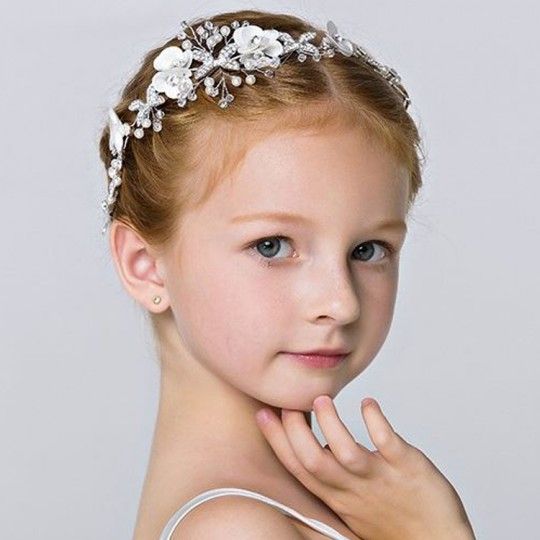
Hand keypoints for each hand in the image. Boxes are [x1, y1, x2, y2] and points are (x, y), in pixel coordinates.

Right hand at [255, 396, 475, 539]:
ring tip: (321, 400)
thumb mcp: (352, 507)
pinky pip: (389, 445)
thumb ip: (331, 481)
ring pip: (346, 454)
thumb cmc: (394, 524)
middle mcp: (353, 488)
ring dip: (331, 426)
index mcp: (338, 496)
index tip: (263, 414)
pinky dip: (377, 424)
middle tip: (287, 403)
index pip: (299, 468)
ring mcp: (380, 478)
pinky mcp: (408, 468)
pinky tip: (368, 404)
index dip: (278, 442)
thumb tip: (316, 449)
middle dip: (294, 432)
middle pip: (313, 462)